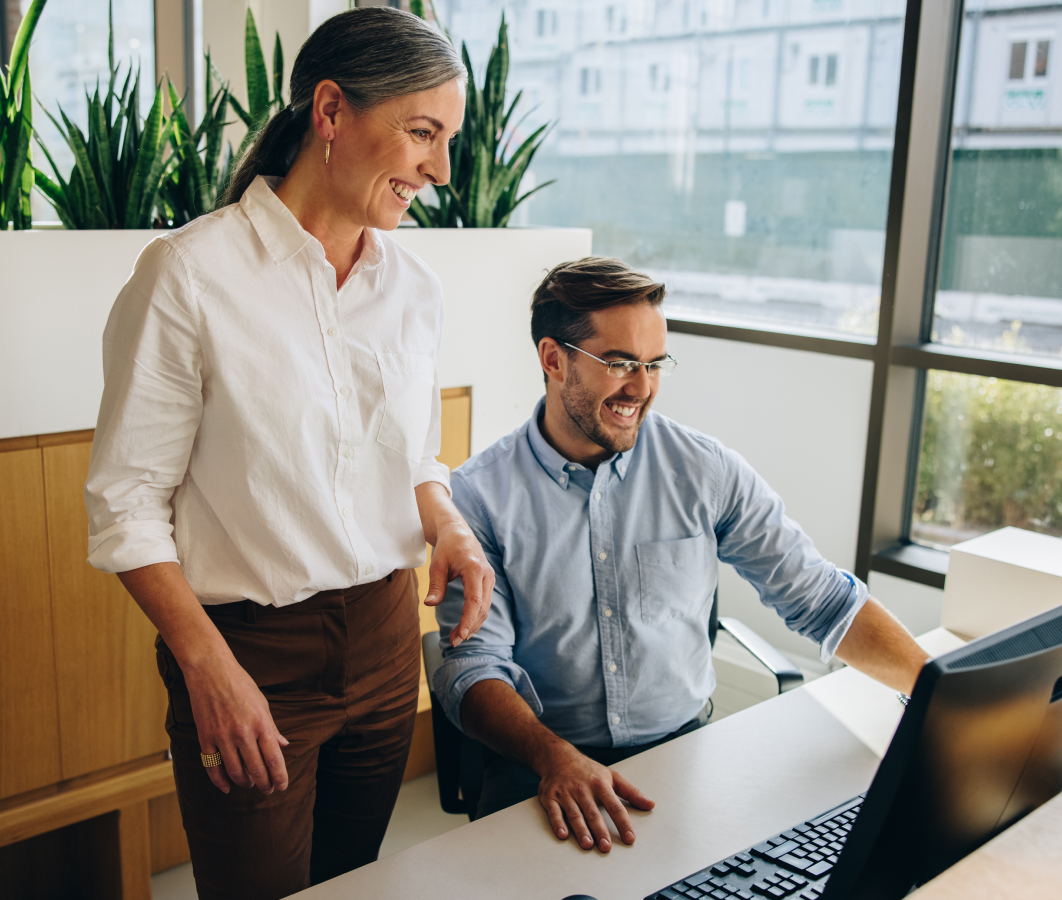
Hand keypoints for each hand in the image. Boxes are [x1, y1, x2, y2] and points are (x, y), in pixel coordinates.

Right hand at [183, 654, 289, 794]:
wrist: (211, 671)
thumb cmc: (240, 684)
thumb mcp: (262, 703)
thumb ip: (272, 727)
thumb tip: (283, 745)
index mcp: (261, 723)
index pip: (273, 758)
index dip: (279, 776)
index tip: (282, 786)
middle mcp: (243, 732)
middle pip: (256, 769)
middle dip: (264, 784)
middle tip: (268, 790)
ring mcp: (222, 736)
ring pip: (235, 771)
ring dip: (244, 782)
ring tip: (250, 784)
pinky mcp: (206, 737)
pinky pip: (212, 766)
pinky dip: (220, 780)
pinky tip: (227, 787)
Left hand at [423, 521, 495, 646]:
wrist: (459, 533)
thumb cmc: (447, 547)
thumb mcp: (437, 565)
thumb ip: (436, 585)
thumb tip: (430, 604)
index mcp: (475, 569)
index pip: (474, 601)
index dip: (468, 620)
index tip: (460, 636)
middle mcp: (487, 575)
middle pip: (482, 609)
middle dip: (469, 628)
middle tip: (453, 642)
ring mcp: (490, 579)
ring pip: (485, 609)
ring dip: (473, 625)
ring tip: (457, 638)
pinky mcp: (488, 582)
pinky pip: (485, 603)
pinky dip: (476, 617)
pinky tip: (465, 627)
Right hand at [537, 743, 654, 851]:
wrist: (558, 757)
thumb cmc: (588, 770)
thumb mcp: (612, 776)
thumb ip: (631, 792)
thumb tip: (651, 804)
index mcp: (600, 784)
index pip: (615, 806)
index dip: (623, 823)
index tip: (630, 838)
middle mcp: (583, 789)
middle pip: (593, 812)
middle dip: (600, 830)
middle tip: (606, 847)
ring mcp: (566, 793)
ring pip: (574, 814)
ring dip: (581, 829)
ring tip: (587, 844)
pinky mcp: (550, 797)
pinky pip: (554, 811)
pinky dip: (558, 823)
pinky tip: (563, 834)